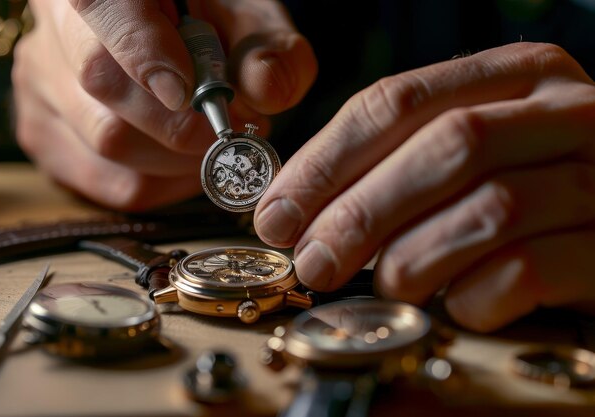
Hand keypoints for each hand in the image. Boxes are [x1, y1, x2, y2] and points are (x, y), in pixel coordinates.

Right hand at [12, 0, 315, 210]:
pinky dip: (159, 185)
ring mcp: (42, 84)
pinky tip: (185, 167)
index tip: (189, 91)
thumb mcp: (252, 26)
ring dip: (178, 159)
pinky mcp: (47, 133)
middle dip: (181, 124)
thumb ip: (270, 52)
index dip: (143, 52)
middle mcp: (56, 29)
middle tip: (232, 132)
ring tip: (214, 147)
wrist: (179, 45)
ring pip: (103, 140)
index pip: (100, 7)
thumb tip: (266, 90)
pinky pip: (103, 179)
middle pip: (101, 84)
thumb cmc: (214, 32)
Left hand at [255, 42, 594, 331]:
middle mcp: (563, 112)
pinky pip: (528, 271)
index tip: (278, 215)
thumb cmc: (526, 185)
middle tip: (314, 262)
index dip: (325, 162)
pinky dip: (473, 296)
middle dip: (363, 212)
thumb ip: (394, 161)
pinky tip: (454, 303)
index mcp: (514, 75)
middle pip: (446, 146)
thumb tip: (295, 209)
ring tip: (387, 285)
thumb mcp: (464, 150)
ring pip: (489, 209)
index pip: (397, 101)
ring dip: (413, 258)